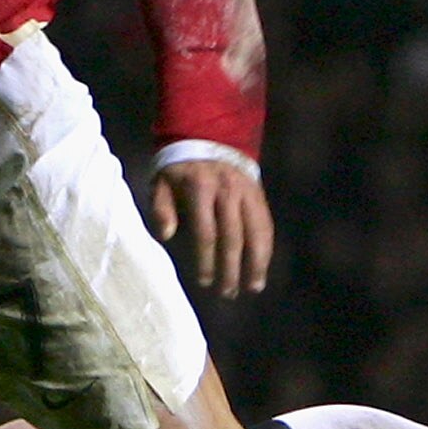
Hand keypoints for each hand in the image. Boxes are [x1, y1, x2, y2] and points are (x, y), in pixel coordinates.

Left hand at [149, 158, 272, 298]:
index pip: (206, 232)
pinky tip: (262, 267)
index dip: (206, 260)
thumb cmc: (180, 167)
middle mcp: (227, 191)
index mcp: (200, 188)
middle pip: (233, 236)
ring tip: (252, 287)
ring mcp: (247, 192)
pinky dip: (266, 248)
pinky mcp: (259, 194)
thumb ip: (161, 207)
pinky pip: (266, 224)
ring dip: (256, 262)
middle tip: (227, 292)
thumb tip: (166, 235)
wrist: (210, 135)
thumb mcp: (162, 181)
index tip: (204, 282)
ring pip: (256, 232)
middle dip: (231, 268)